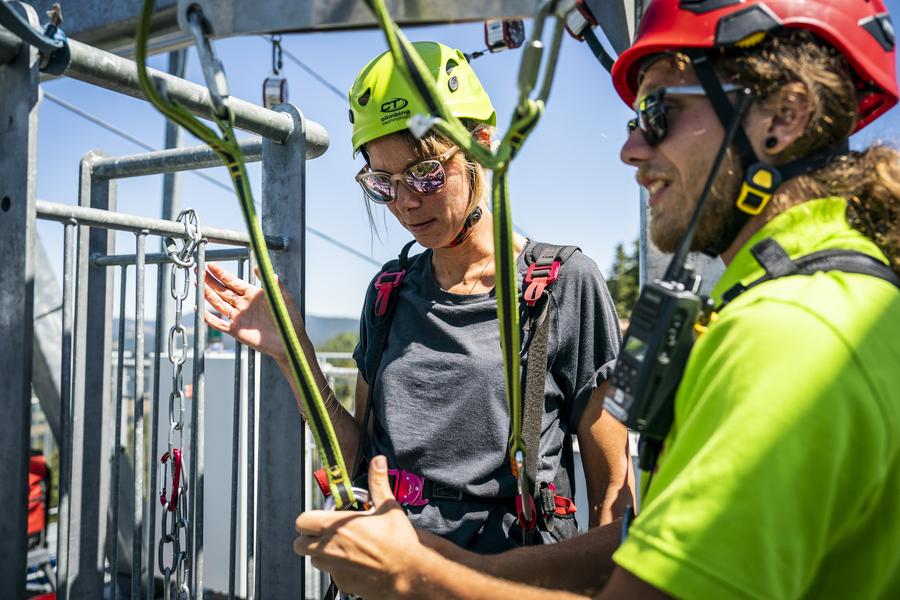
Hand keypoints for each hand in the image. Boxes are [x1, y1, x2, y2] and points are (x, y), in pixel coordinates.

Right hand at [202, 263, 302, 360]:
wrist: (289, 340)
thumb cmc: (288, 318)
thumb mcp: (281, 296)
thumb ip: (271, 281)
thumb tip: (260, 266)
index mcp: (253, 294)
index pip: (233, 281)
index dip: (221, 273)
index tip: (211, 264)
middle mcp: (243, 305)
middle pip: (222, 291)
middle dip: (209, 281)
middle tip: (198, 270)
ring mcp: (239, 317)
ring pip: (218, 304)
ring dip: (207, 294)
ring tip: (197, 284)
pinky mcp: (236, 330)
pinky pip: (219, 323)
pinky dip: (208, 317)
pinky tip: (199, 309)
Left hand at [294, 456, 420, 599]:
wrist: (409, 574)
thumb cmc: (399, 542)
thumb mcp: (388, 507)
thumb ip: (378, 482)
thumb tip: (378, 462)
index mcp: (337, 526)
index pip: (302, 521)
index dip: (309, 518)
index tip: (322, 516)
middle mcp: (329, 549)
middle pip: (299, 544)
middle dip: (309, 537)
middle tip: (327, 532)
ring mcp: (334, 568)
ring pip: (314, 560)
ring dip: (322, 553)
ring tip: (343, 546)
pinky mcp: (342, 584)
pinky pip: (331, 574)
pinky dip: (337, 568)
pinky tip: (355, 562)